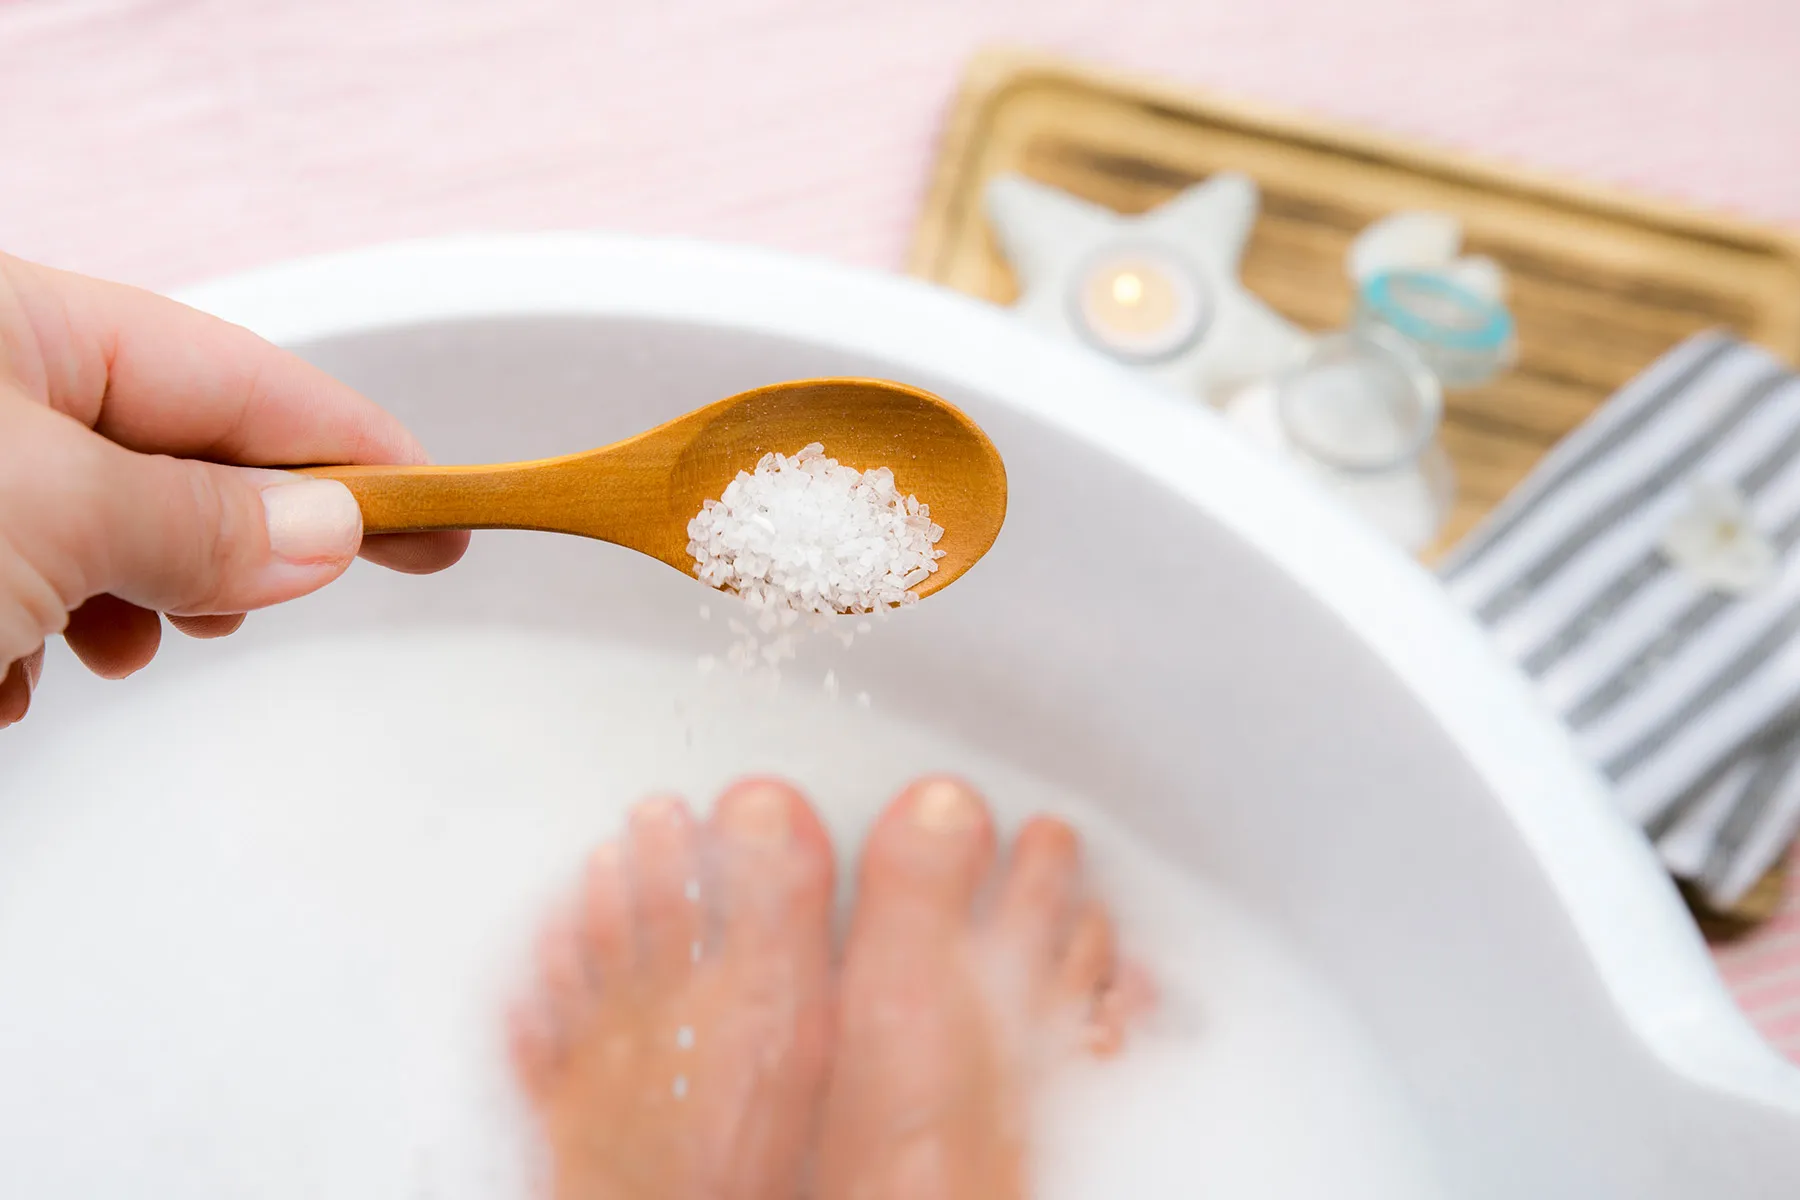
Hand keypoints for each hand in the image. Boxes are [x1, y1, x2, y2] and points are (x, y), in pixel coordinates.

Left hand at [0, 252, 468, 727]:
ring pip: (107, 529)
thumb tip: (325, 530)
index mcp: (17, 321)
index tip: (440, 504)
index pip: (237, 375)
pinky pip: (31, 581)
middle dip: (232, 537)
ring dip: (138, 601)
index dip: (351, 444)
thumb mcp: (49, 514)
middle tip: (301, 592)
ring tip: (130, 643)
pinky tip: (21, 670)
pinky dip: (50, 635)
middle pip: (178, 453)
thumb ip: (197, 521)